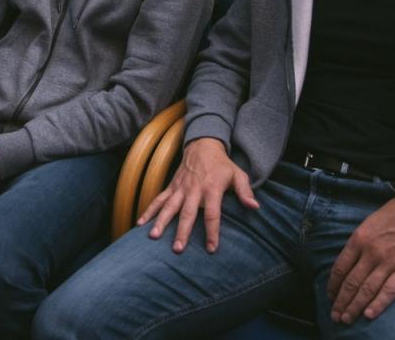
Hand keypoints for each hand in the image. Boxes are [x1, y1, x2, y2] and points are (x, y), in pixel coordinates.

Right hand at [137, 137, 259, 252]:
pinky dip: (149, 211)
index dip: (212, 231)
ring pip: (169, 207)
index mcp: (212, 188)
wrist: (202, 145)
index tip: (211, 249)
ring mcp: (180, 188)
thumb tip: (254, 207)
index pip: (212, 213)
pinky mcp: (171, 187)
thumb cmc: (222, 164)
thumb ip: (245, 191)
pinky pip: (158, 199)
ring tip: (153, 236)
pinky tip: (140, 224)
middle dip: (182, 231)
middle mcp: (194, 190)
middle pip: (187, 213)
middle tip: (177, 249)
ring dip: (161, 222)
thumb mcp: (238, 174)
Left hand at [326, 197, 394, 324]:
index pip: (340, 268)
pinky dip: (378, 304)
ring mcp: (388, 262)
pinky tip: (368, 314)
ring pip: (367, 289)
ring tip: (347, 319)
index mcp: (358, 240)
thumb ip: (356, 244)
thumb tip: (346, 265)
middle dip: (341, 301)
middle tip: (335, 316)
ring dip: (355, 306)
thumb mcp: (366, 224)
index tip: (330, 296)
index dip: (333, 285)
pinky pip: (390, 291)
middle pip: (351, 282)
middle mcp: (370, 253)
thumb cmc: (391, 216)